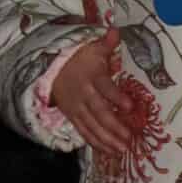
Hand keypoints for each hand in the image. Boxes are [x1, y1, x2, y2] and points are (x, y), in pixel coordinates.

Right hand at [52, 33, 136, 151]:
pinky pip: (84, 132)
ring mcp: (77, 109)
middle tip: (128, 140)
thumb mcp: (91, 48)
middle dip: (114, 127)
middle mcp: (84, 96)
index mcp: (91, 78)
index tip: (130, 106)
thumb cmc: (78, 58)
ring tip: (122, 151)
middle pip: (99, 114)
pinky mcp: (73, 117)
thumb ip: (106, 43)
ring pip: (92, 127)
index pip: (105, 89)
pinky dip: (95, 142)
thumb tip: (115, 31)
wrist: (51, 69)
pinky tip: (109, 151)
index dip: (116, 98)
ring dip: (106, 140)